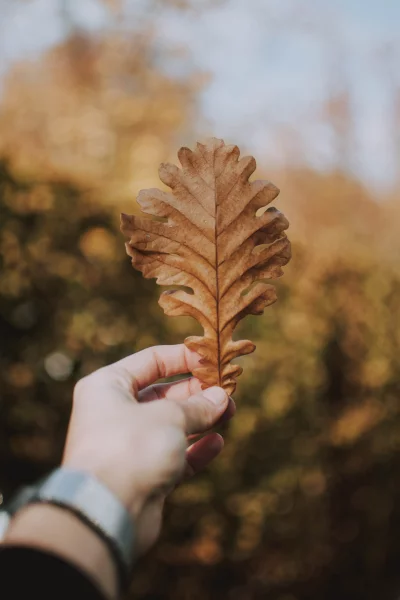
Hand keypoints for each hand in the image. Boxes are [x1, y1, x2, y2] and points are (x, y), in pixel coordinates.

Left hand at [62, 344, 234, 554]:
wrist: (107, 512)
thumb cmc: (131, 448)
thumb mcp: (169, 416)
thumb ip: (198, 405)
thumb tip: (221, 397)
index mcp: (107, 387)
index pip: (150, 361)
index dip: (184, 358)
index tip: (214, 360)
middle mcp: (113, 413)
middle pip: (162, 394)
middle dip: (197, 392)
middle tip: (228, 391)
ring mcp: (127, 445)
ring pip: (170, 426)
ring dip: (201, 419)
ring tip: (230, 412)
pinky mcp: (141, 474)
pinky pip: (172, 456)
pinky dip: (194, 449)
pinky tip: (217, 442)